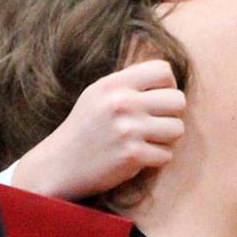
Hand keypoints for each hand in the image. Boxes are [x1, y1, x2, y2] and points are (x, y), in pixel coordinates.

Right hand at [12, 60, 185, 199]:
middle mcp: (121, 103)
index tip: (158, 99)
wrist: (58, 165)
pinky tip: (139, 157)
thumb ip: (129, 83)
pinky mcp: (132, 155)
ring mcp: (127, 130)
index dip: (168, 85)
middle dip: (172, 114)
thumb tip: (168, 76)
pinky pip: (167, 154)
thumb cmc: (85, 128)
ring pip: (177, 129)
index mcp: (113, 84)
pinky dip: (157, 158)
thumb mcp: (98, 94)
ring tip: (147, 140)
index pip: (162, 70)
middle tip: (156, 123)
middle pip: (178, 100)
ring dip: (167, 138)